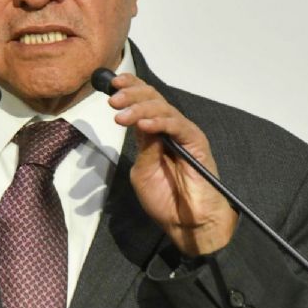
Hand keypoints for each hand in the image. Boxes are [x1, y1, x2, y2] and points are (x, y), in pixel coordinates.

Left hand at [109, 74, 237, 255]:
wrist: (187, 223)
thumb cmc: (165, 199)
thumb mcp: (143, 170)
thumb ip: (141, 146)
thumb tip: (137, 123)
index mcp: (154, 132)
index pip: (143, 101)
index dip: (129, 88)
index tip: (111, 84)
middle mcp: (169, 127)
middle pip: (152, 98)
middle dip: (130, 95)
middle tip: (113, 101)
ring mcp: (183, 132)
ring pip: (162, 108)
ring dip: (139, 108)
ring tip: (120, 116)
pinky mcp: (196, 141)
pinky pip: (177, 125)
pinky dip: (159, 122)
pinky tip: (144, 124)